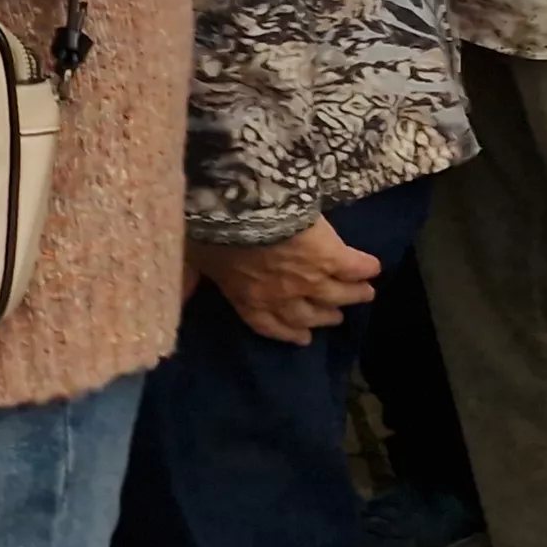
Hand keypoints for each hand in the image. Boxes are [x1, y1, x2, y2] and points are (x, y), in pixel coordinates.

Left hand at [188, 218, 381, 346]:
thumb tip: (171, 305)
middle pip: (308, 314)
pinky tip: (375, 268)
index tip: (302, 339)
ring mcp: (310, 278)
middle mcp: (282, 295)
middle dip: (322, 317)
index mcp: (246, 298)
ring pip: (337, 294)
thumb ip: (186, 282)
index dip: (286, 334)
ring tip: (365, 295)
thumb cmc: (209, 231)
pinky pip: (355, 266)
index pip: (268, 325)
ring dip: (352, 296)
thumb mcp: (189, 258)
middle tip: (335, 318)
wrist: (241, 207)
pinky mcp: (332, 256)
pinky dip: (366, 268)